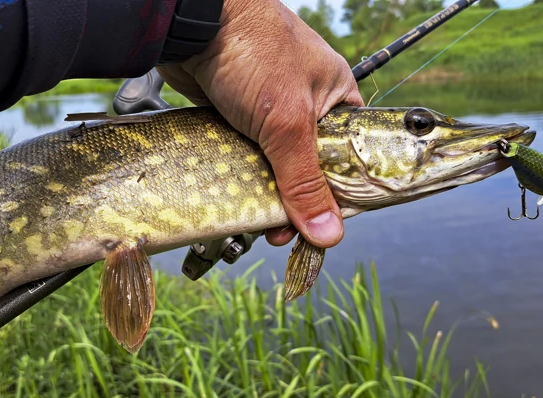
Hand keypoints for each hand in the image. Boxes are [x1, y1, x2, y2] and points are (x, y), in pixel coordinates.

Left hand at [157, 0, 363, 248]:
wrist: (192, 22)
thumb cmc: (251, 50)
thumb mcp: (287, 122)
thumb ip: (305, 180)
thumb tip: (329, 232)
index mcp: (336, 97)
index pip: (350, 157)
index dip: (339, 194)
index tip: (323, 226)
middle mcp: (306, 105)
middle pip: (309, 167)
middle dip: (296, 201)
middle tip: (280, 230)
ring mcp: (269, 110)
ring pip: (274, 164)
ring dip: (265, 192)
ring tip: (255, 221)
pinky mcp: (236, 115)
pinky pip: (245, 155)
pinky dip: (241, 175)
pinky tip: (235, 197)